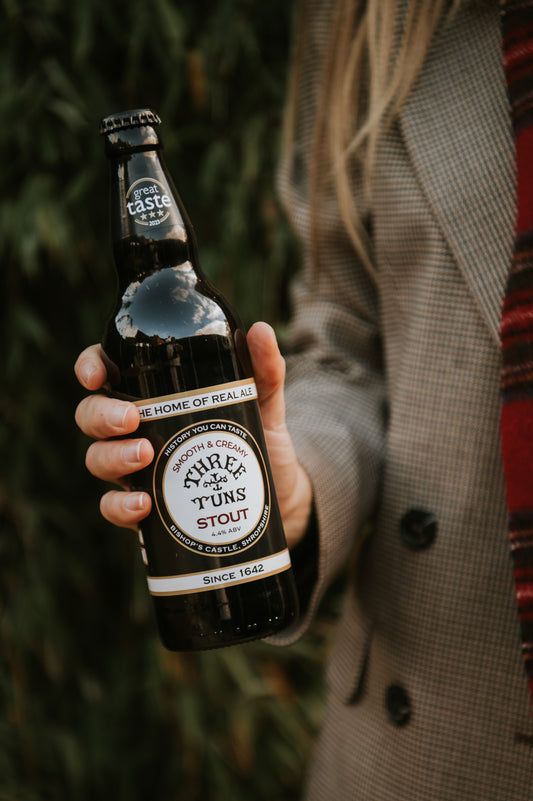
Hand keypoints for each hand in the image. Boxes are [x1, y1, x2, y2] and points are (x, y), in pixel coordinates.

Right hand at [74, 326, 311, 546]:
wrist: (278, 492)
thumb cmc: (259, 437)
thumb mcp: (264, 401)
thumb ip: (263, 368)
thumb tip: (260, 331)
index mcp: (153, 394)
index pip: (106, 370)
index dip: (89, 366)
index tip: (97, 375)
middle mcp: (135, 429)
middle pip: (92, 415)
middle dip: (102, 415)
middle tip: (132, 419)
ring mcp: (137, 468)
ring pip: (97, 458)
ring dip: (112, 456)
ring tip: (145, 455)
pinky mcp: (147, 506)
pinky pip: (114, 507)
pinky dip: (120, 506)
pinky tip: (143, 504)